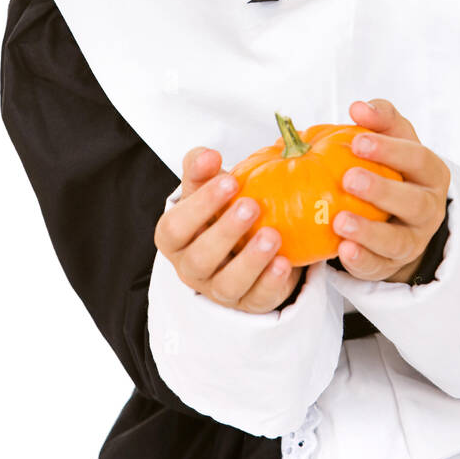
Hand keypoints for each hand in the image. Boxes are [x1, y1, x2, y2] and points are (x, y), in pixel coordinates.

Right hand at [153, 146, 302, 313]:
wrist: (241, 242)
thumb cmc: (218, 210)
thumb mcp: (206, 186)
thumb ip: (201, 167)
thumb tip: (208, 155)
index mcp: (175, 239)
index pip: (174, 227)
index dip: (200, 205)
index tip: (229, 179)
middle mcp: (191, 268)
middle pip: (199, 259)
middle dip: (225, 232)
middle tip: (251, 205)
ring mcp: (218, 290)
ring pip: (227, 285)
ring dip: (250, 261)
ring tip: (272, 235)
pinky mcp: (248, 303)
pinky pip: (257, 299)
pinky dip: (270, 282)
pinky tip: (284, 262)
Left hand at [333, 99, 449, 282]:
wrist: (401, 217)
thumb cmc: (395, 170)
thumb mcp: (394, 140)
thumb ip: (381, 119)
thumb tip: (358, 107)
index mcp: (432, 174)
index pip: (419, 159)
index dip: (391, 150)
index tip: (357, 140)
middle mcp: (429, 209)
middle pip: (414, 203)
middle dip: (382, 191)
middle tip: (349, 178)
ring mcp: (413, 241)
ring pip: (398, 241)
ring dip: (369, 231)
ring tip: (339, 220)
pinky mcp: (391, 265)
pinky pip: (378, 266)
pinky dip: (361, 259)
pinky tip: (343, 249)